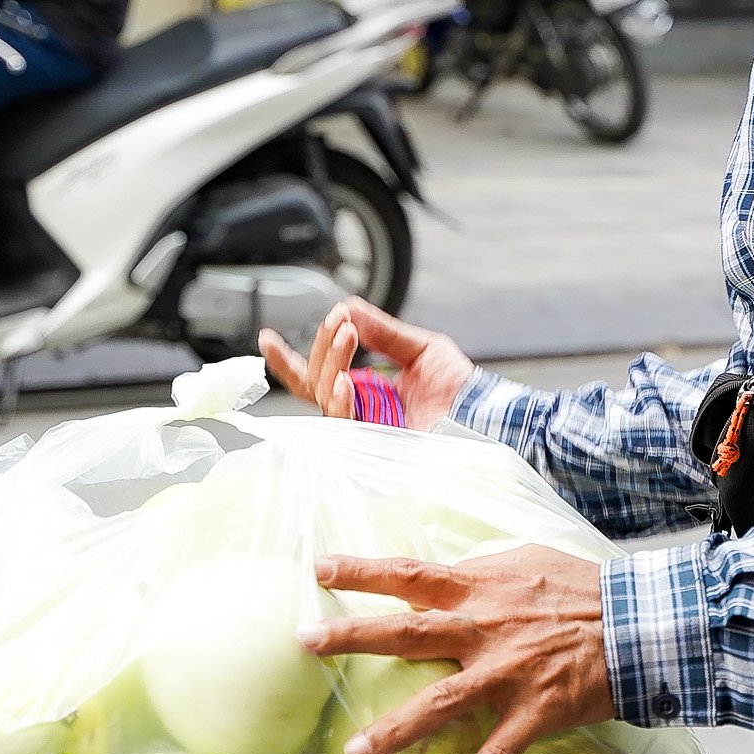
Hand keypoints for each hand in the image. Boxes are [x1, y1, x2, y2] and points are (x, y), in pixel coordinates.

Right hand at [260, 300, 474, 427]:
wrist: (486, 413)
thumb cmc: (461, 388)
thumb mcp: (422, 348)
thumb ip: (383, 331)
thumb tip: (347, 309)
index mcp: (368, 389)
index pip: (320, 377)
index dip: (291, 361)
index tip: (267, 338)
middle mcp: (362, 410)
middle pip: (317, 384)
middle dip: (321, 350)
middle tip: (338, 325)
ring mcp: (367, 428)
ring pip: (326, 400)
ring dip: (331, 364)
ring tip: (346, 336)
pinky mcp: (377, 444)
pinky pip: (346, 423)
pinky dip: (341, 400)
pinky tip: (346, 380)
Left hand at [302, 546, 612, 753]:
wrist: (641, 624)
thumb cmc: (587, 590)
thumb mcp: (532, 562)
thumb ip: (486, 570)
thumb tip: (451, 573)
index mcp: (482, 590)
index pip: (412, 573)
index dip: (364, 570)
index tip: (319, 569)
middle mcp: (485, 629)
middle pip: (408, 632)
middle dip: (353, 636)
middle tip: (304, 642)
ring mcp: (508, 673)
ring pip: (442, 702)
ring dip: (396, 728)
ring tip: (355, 752)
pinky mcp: (536, 712)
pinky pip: (497, 753)